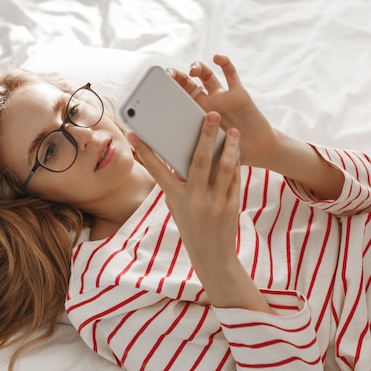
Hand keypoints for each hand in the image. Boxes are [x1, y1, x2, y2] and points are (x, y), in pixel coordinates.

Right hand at [129, 112, 273, 312]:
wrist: (212, 256)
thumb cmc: (191, 227)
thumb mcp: (178, 208)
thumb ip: (178, 184)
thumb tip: (181, 156)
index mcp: (175, 199)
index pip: (157, 171)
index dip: (145, 151)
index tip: (134, 133)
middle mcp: (194, 200)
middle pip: (199, 160)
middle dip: (206, 134)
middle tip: (212, 114)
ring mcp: (214, 203)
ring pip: (224, 167)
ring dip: (229, 146)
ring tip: (232, 131)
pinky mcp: (231, 206)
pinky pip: (234, 179)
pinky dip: (235, 163)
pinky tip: (236, 151)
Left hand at [167, 54, 277, 168]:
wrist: (257, 151)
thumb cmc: (230, 156)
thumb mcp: (205, 154)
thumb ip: (187, 150)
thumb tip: (162, 156)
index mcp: (195, 117)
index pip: (176, 99)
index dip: (166, 92)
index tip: (155, 89)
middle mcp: (207, 103)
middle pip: (188, 84)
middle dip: (177, 76)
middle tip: (169, 74)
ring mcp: (222, 96)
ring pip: (206, 76)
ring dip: (198, 68)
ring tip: (193, 70)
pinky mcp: (238, 93)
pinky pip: (230, 74)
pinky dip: (224, 63)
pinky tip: (216, 58)